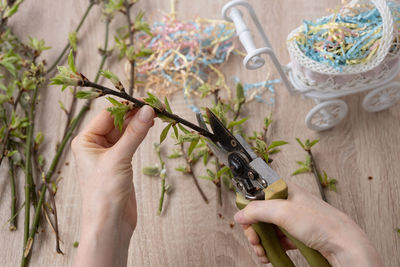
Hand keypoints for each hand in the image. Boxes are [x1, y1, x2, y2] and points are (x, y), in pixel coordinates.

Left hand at [72, 105, 154, 266]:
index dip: (127, 106)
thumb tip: (149, 110)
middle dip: (135, 114)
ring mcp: (109, 154)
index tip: (146, 100)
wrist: (109, 224)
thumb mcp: (119, 158)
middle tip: (156, 107)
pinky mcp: (121, 163)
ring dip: (140, 124)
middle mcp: (95, 145)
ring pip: (126, 132)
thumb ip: (135, 133)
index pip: (108, 115)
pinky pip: (131, 143)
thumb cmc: (104, 192)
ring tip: (157, 116)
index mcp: (85, 141)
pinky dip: (141, 136)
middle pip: (118, 122)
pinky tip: (150, 128)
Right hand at [234, 182, 382, 266]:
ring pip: (267, 229)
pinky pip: (277, 240)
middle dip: (254, 231)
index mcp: (284, 190)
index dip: (249, 210)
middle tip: (255, 242)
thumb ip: (257, 210)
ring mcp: (292, 219)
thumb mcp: (282, 211)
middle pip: (260, 215)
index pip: (257, 195)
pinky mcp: (297, 234)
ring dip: (260, 242)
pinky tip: (268, 256)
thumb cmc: (320, 222)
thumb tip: (239, 215)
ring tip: (262, 252)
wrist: (343, 244)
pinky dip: (270, 248)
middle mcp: (287, 202)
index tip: (245, 222)